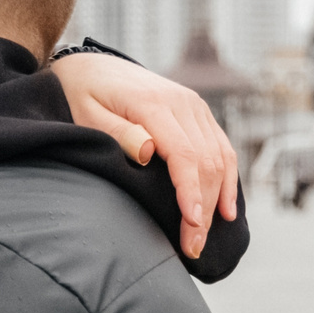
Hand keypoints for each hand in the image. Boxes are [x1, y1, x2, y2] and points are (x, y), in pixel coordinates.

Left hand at [51, 51, 240, 258]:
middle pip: (206, 161)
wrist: (94, 66)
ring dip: (219, 199)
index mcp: (153, 104)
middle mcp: (182, 102)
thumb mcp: (87, 113)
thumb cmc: (85, 95)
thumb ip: (117, 133)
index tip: (191, 224)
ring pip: (220, 156)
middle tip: (192, 246)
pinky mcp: (199, 113)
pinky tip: (226, 208)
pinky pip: (222, 148)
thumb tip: (148, 152)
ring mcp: (195, 106)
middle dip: (204, 208)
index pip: (183, 154)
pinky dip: (228, 179)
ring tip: (208, 235)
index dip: (190, 192)